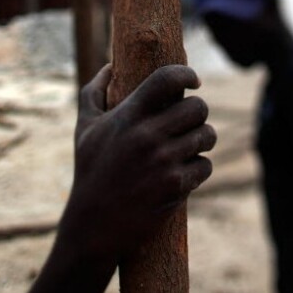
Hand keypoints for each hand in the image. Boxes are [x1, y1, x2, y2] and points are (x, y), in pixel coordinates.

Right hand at [61, 64, 216, 259]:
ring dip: (203, 140)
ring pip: (207, 136)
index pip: (168, 79)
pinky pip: (205, 165)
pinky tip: (183, 173)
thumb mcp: (84, 130)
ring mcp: (164, 162)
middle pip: (199, 107)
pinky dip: (199, 169)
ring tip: (189, 147)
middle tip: (189, 123)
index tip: (194, 81)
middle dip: (198, 114)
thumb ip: (92, 93)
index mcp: (127, 116)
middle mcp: (147, 136)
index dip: (187, 74)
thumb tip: (109, 67)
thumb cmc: (89, 173)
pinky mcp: (176, 186)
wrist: (94, 225)